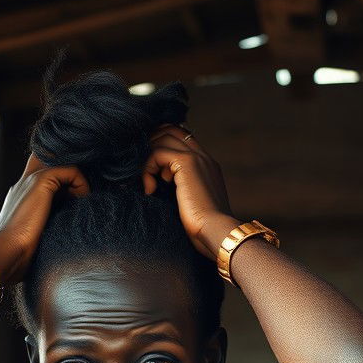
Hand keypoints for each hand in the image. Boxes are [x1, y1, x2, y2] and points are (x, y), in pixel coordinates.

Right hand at [0, 155, 89, 285]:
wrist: (6, 253)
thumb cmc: (19, 255)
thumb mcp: (38, 239)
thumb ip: (49, 228)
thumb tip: (70, 233)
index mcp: (22, 196)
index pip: (45, 175)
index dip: (64, 181)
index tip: (78, 200)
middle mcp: (25, 184)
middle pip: (51, 161)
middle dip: (71, 174)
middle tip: (85, 196)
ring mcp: (30, 180)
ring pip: (62, 163)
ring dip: (79, 180)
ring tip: (84, 202)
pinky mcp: (40, 182)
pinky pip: (70, 170)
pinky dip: (81, 183)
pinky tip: (83, 201)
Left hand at [142, 126, 235, 258]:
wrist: (216, 231)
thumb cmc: (204, 227)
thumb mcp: (192, 202)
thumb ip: (182, 188)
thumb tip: (162, 181)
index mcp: (208, 165)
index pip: (182, 138)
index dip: (162, 145)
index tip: (153, 168)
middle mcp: (203, 156)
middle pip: (171, 130)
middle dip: (152, 145)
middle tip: (146, 170)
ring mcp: (196, 157)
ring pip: (163, 138)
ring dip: (149, 158)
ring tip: (149, 182)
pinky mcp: (186, 162)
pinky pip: (157, 153)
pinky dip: (148, 169)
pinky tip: (150, 189)